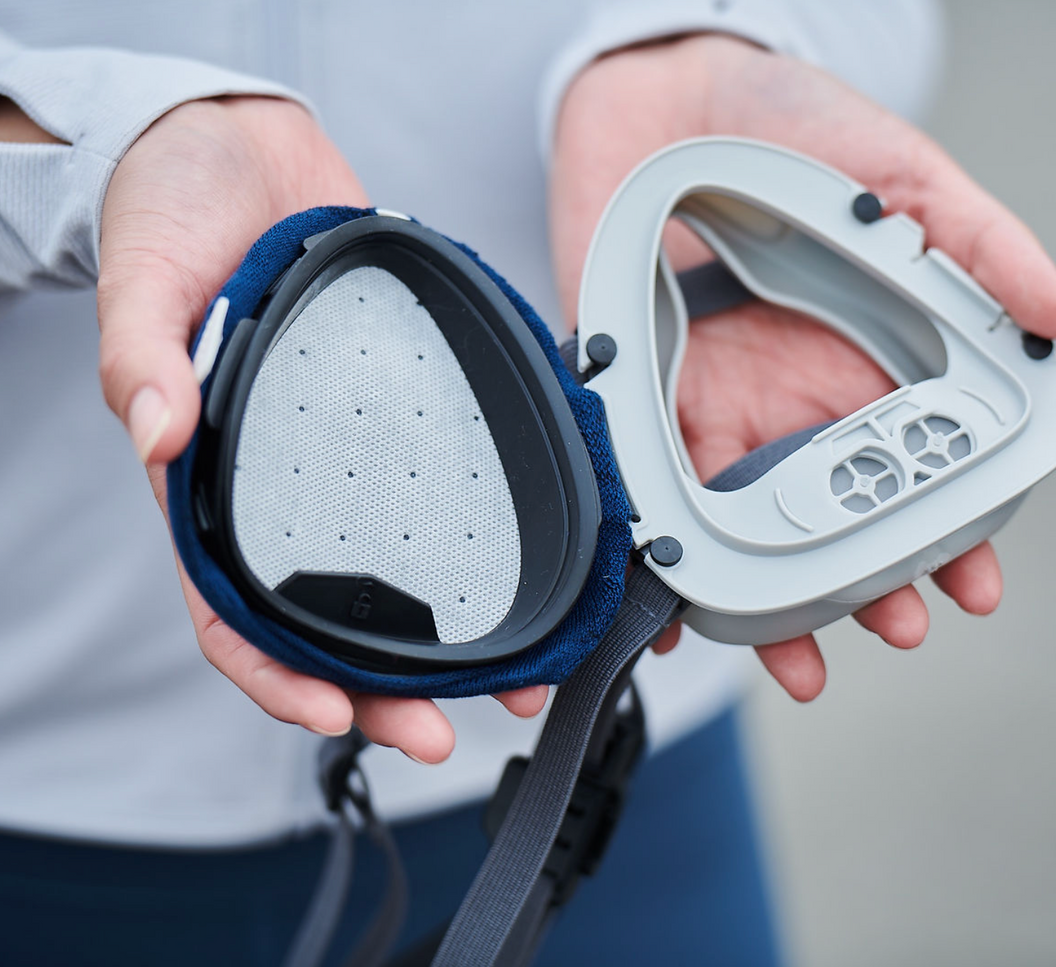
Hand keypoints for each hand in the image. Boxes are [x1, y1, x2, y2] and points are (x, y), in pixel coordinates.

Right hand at [99, 96, 545, 759]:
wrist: (241, 153)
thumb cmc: (176, 215)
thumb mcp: (146, 277)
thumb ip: (143, 354)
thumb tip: (154, 432)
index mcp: (210, 482)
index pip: (234, 611)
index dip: (277, 675)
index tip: (335, 716)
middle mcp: (282, 487)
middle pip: (328, 621)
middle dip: (381, 687)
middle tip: (448, 728)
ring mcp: (342, 459)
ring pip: (394, 576)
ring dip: (448, 638)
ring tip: (516, 676)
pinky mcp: (394, 416)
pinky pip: (433, 492)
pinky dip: (473, 543)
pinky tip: (523, 570)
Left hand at [550, 36, 1055, 699]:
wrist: (659, 94)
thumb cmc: (787, 123)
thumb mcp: (899, 172)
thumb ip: (978, 242)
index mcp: (864, 359)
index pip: (919, 465)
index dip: (950, 528)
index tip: (972, 583)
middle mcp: (792, 398)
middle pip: (838, 517)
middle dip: (869, 584)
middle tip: (895, 626)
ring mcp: (715, 406)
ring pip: (749, 528)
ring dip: (775, 601)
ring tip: (803, 657)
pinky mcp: (637, 403)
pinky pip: (649, 494)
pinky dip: (660, 560)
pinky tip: (677, 615)